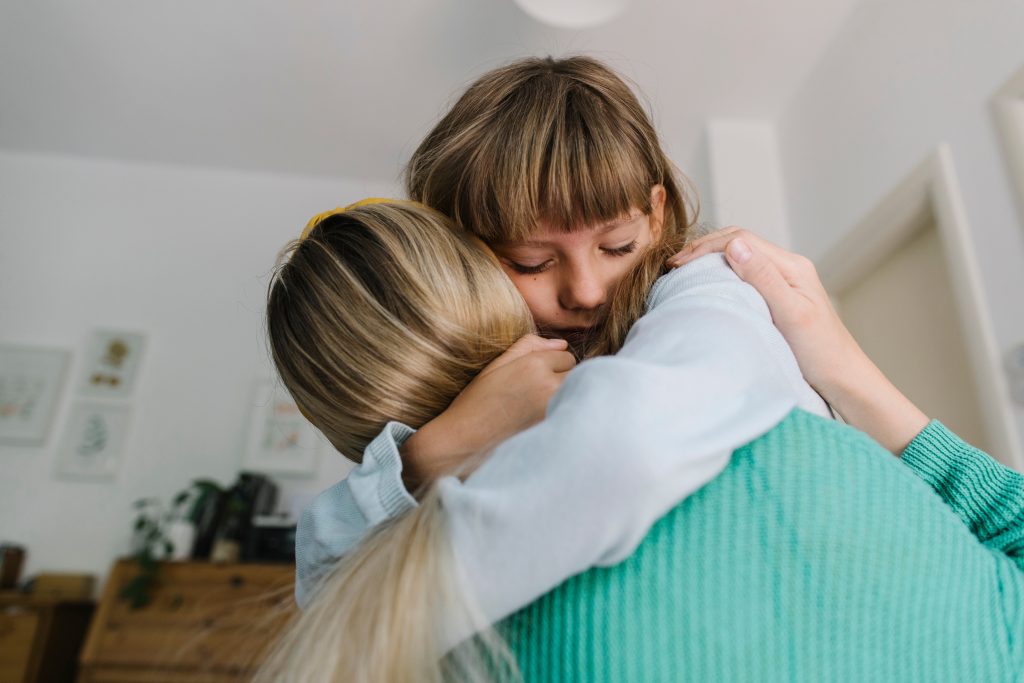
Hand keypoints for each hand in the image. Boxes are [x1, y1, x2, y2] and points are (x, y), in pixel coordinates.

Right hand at [401, 334, 575, 482]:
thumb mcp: (498, 364)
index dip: (552, 365)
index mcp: (533, 366)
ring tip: (541, 407)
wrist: (464, 441)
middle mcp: (548, 387)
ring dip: (568, 397)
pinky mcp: (556, 431)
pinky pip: (573, 414)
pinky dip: (565, 415)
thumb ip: (529, 346)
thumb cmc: (477, 401)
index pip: (566, 356)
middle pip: (577, 374)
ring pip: (578, 394)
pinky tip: (543, 422)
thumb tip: (562, 343)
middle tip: (539, 393)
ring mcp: (554, 411)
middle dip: (563, 379)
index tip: (535, 377)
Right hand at [669, 228, 928, 453]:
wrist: (845, 382)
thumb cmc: (822, 355)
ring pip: (740, 259)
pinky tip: (708, 290)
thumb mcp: (791, 315)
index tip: (677, 266)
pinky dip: (721, 278)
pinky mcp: (778, 300)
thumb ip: (764, 278)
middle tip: (673, 267)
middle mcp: (788, 269)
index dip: (705, 247)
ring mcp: (784, 283)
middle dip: (703, 250)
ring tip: (684, 276)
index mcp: (792, 267)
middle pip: (739, 243)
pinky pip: (744, 278)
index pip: (741, 239)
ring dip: (710, 262)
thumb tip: (733, 246)